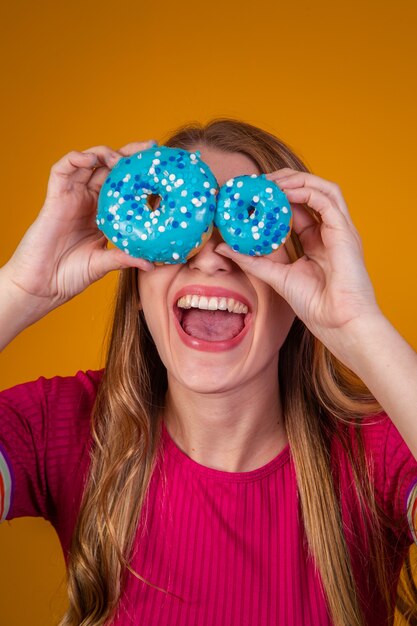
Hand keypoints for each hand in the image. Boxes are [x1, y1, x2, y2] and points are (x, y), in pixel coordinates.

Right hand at [3, 140, 155, 313]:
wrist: (41, 286)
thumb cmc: (69, 276)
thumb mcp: (103, 264)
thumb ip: (124, 258)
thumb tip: (152, 263)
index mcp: (103, 214)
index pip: (123, 186)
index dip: (139, 174)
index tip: (160, 166)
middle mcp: (88, 201)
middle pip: (109, 168)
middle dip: (129, 155)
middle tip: (149, 148)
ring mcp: (72, 197)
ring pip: (88, 163)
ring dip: (104, 153)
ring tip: (120, 157)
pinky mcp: (55, 197)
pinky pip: (62, 169)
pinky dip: (76, 158)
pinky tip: (90, 159)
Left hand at [215, 168, 382, 361]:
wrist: (339, 323)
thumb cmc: (316, 306)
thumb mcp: (276, 277)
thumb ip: (252, 260)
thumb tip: (223, 248)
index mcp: (317, 241)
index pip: (297, 208)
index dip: (276, 197)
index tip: (251, 193)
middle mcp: (330, 231)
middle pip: (311, 192)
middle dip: (285, 182)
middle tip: (258, 182)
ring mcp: (340, 229)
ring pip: (322, 188)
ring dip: (295, 179)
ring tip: (269, 182)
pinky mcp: (345, 231)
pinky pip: (326, 199)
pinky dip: (305, 191)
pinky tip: (283, 193)